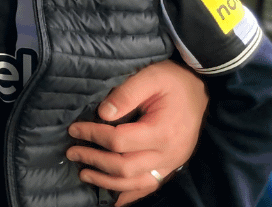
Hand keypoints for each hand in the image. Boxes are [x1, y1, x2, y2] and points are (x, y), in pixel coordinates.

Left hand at [65, 60, 207, 205]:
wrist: (198, 88)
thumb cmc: (172, 80)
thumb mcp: (149, 77)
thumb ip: (125, 94)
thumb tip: (102, 113)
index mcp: (161, 132)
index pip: (119, 141)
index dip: (93, 135)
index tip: (74, 129)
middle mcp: (168, 154)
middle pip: (124, 167)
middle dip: (94, 160)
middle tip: (72, 151)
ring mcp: (171, 163)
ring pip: (135, 183)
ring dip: (107, 181)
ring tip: (84, 173)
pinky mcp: (171, 166)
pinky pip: (149, 186)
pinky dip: (129, 193)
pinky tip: (114, 197)